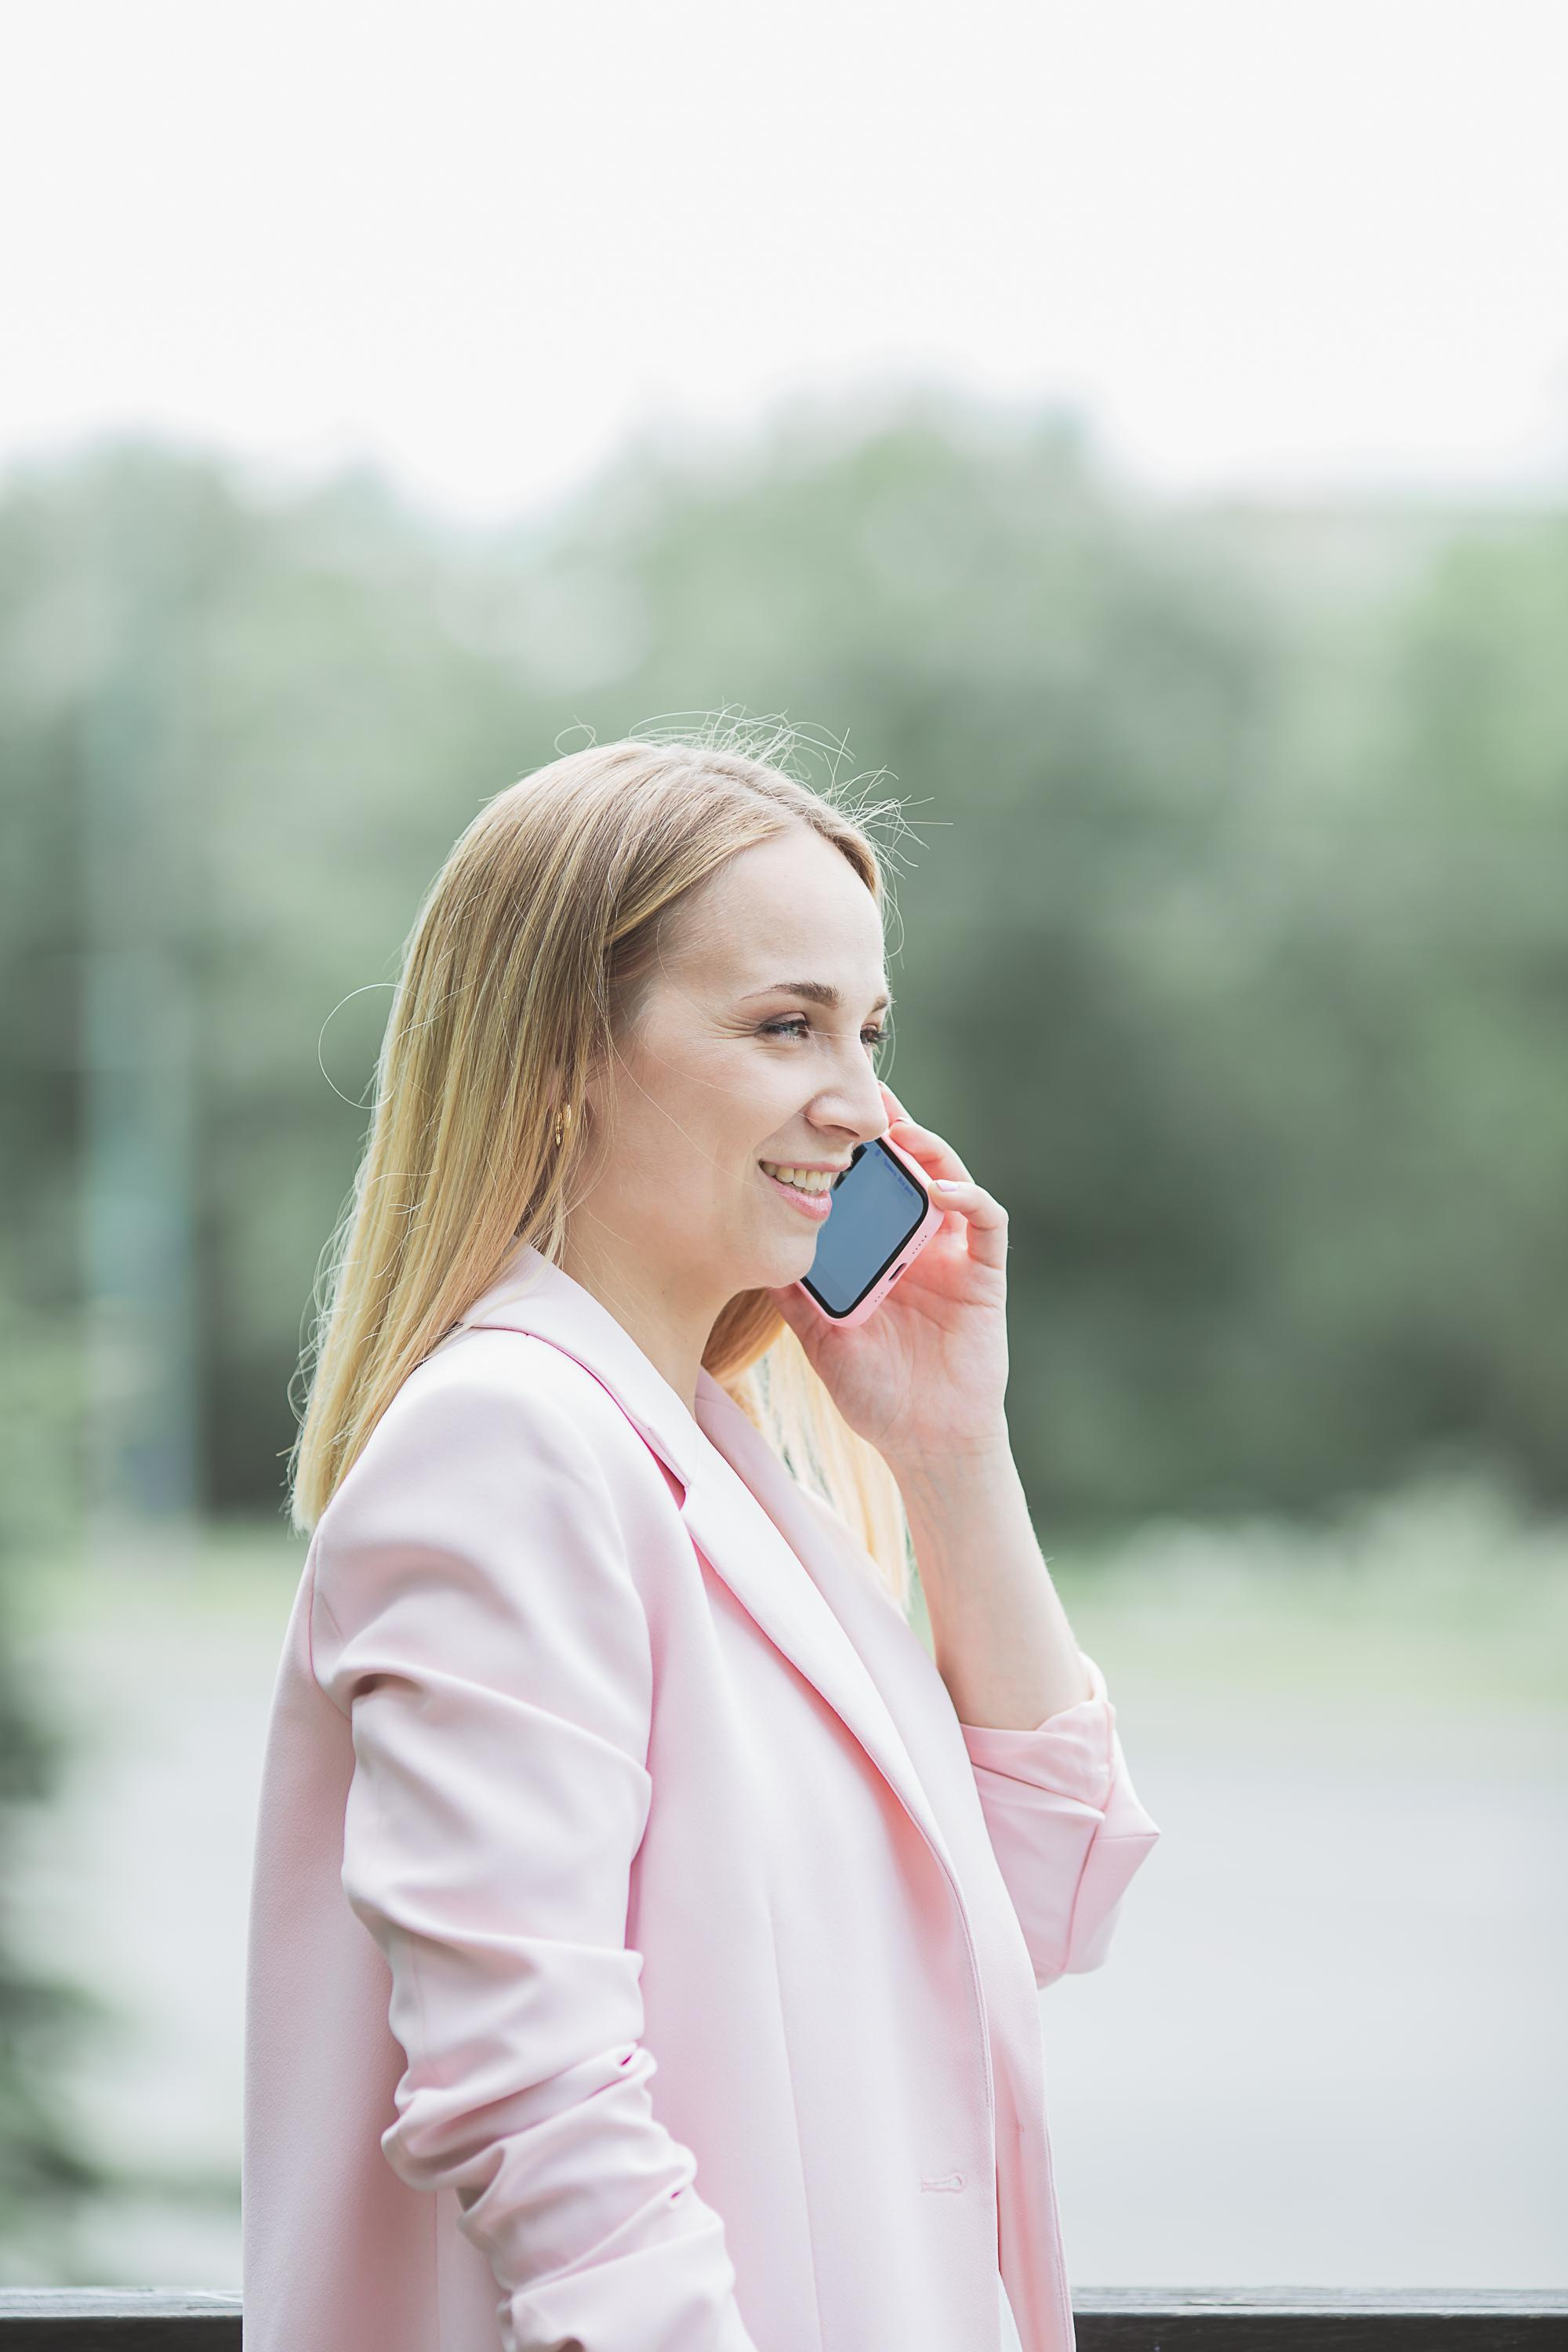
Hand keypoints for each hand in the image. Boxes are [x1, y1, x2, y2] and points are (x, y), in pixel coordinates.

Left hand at [764, 1080, 1010, 1467]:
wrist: (924, 1442)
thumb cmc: (875, 1392)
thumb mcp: (819, 1337)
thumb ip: (793, 1295)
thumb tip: (745, 1250)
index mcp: (880, 1250)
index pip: (868, 1185)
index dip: (852, 1148)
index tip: (822, 1111)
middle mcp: (919, 1243)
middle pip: (910, 1168)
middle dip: (890, 1128)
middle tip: (863, 1093)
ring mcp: (954, 1254)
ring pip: (950, 1179)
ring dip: (929, 1150)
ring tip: (900, 1132)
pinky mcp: (984, 1272)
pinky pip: (986, 1221)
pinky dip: (968, 1196)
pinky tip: (941, 1189)